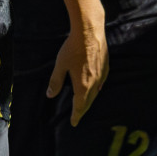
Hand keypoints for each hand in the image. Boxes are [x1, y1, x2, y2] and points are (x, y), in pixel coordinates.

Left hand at [48, 11, 107, 126]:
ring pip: (96, 92)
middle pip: (89, 101)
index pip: (79, 106)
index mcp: (83, 86)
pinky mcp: (106, 67)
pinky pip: (101, 83)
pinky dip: (96, 89)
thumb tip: (50, 95)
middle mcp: (95, 83)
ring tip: (85, 103)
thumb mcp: (60, 65)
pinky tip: (95, 87)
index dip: (76, 115)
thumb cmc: (73, 48)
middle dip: (83, 109)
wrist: (90, 32)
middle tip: (78, 115)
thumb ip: (55, 81)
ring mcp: (102, 75)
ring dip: (90, 99)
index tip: (74, 123)